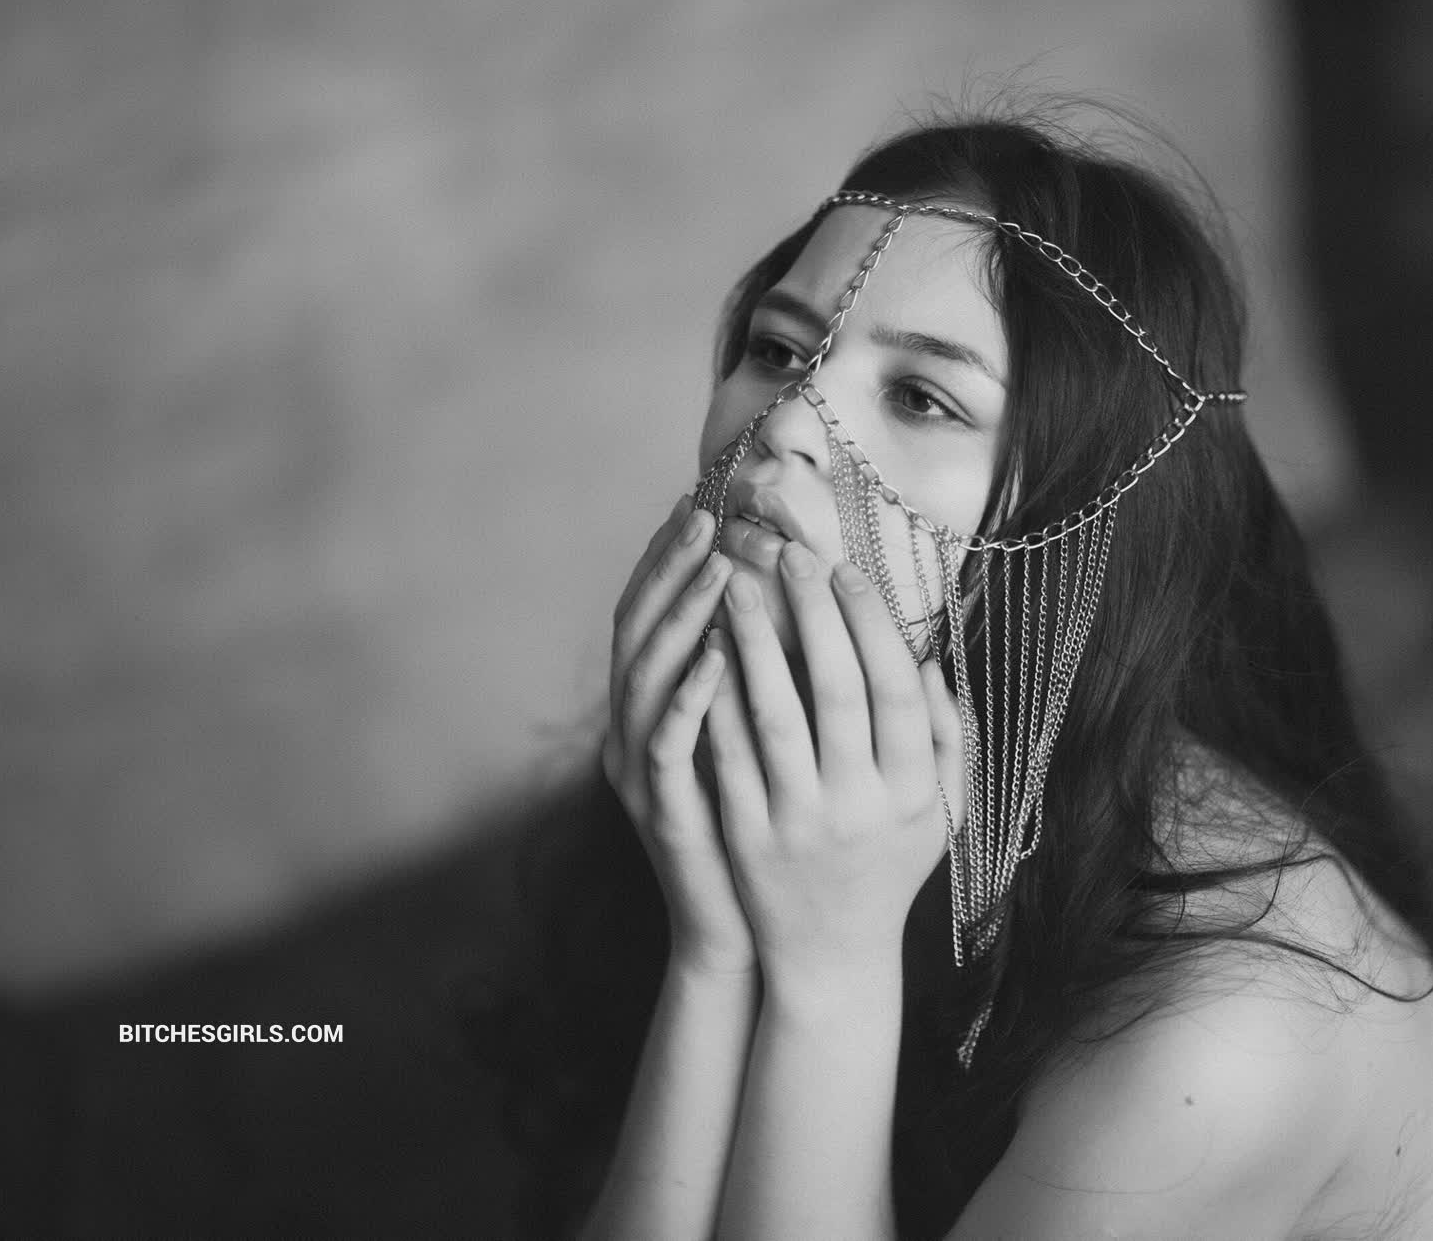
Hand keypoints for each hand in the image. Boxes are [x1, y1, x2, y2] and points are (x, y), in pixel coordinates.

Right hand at [602, 494, 752, 974]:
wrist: (746, 928)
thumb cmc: (765, 828)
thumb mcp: (762, 737)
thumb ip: (768, 673)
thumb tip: (798, 597)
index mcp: (656, 707)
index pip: (654, 614)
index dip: (672, 558)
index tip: (706, 503)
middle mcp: (634, 729)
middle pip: (638, 630)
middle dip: (672, 568)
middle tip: (708, 516)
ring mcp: (640, 771)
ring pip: (647, 676)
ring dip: (684, 617)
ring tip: (720, 566)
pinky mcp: (661, 810)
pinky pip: (667, 743)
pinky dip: (690, 695)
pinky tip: (720, 656)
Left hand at [701, 541, 965, 988]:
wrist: (831, 954)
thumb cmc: (889, 866)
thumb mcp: (940, 810)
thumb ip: (947, 736)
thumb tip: (931, 657)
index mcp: (913, 791)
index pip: (897, 690)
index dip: (871, 623)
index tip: (843, 569)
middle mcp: (860, 805)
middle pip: (837, 691)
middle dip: (811, 614)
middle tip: (786, 554)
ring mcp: (800, 823)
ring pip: (773, 716)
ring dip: (754, 644)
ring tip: (735, 586)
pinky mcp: (747, 836)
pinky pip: (726, 755)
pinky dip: (715, 699)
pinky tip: (705, 652)